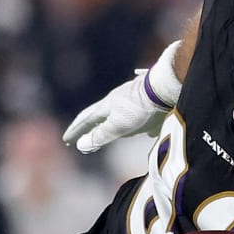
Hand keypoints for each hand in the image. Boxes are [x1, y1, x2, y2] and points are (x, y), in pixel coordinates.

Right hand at [61, 40, 182, 153]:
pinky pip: (138, 115)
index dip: (75, 131)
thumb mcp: (118, 126)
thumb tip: (81, 145)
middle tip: (81, 134)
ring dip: (110, 123)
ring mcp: (132, 98)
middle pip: (99, 114)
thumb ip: (100, 135)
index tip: (67, 140)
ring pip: (117, 113)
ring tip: (110, 131)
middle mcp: (117, 100)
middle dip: (89, 126)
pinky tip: (146, 130)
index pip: (85, 119)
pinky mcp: (148, 100)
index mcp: (107, 106)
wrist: (167, 88)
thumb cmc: (141, 109)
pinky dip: (134, 124)